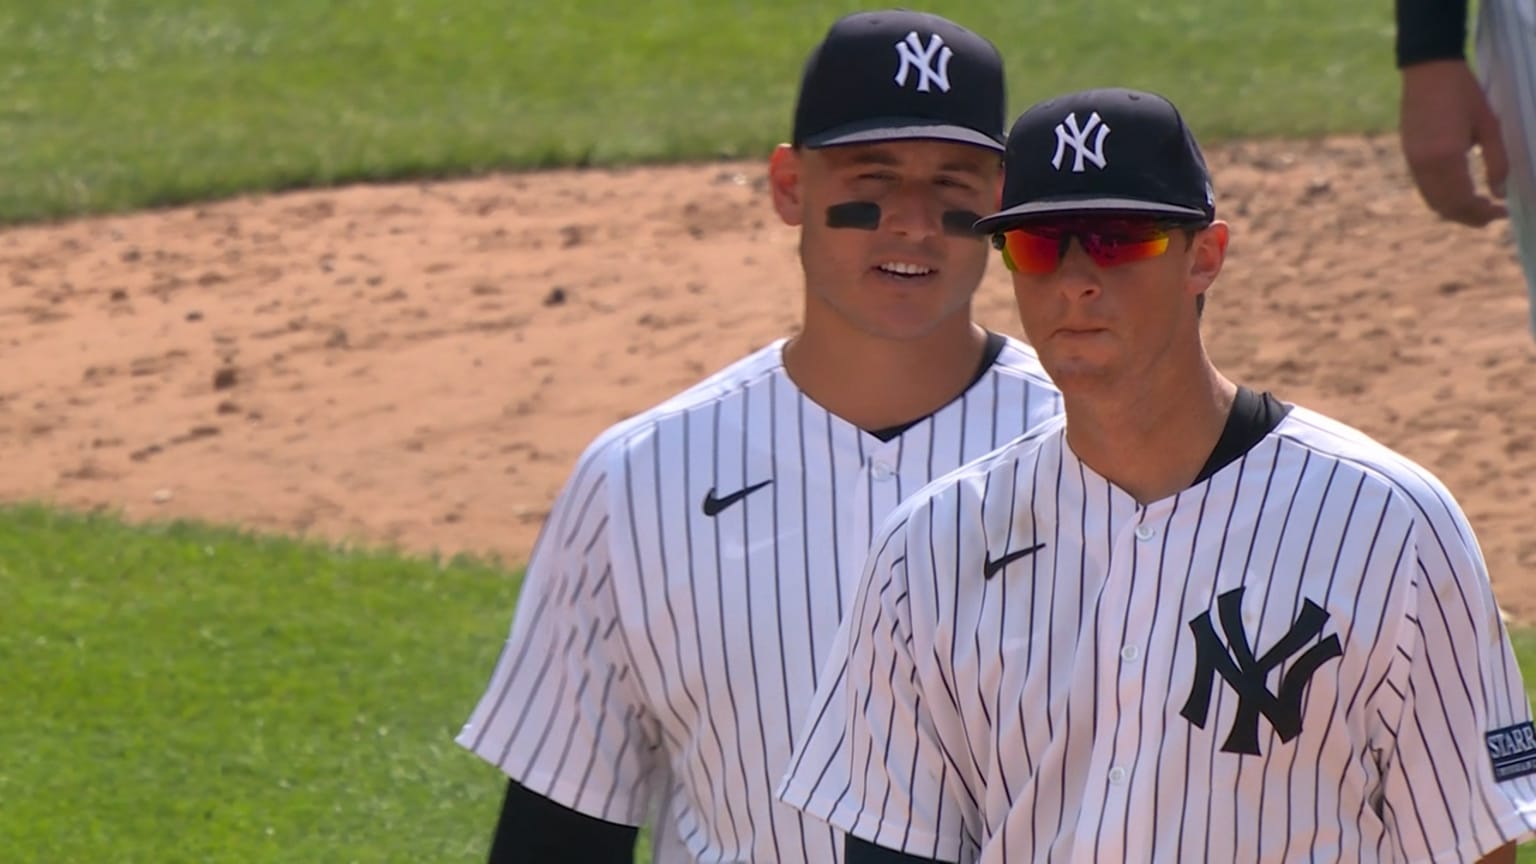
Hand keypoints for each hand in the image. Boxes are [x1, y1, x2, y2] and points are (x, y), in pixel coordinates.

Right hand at [1399, 59, 1508, 226]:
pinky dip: (1442, 198)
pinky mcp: (1409, 157)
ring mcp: (1413, 162)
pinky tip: (1459, 191)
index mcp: (1446, 157)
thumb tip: (1501, 193)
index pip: (1464, 200)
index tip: (1503, 213)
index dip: (1483, 213)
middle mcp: (1425, 166)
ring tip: (1478, 207)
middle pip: (1446, 207)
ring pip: (1433, 201)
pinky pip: (1425, 189)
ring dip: (1455, 210)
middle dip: (1469, 217)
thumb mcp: (1489, 125)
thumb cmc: (1464, 92)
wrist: (1428, 70)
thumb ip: (1497, 161)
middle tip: (1492, 216)